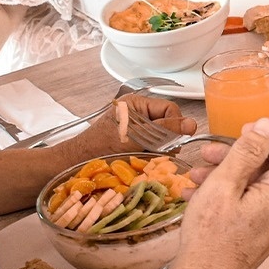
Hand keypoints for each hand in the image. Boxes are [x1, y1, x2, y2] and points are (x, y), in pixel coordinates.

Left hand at [56, 95, 192, 160]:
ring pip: (161, 137)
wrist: (76, 165)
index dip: (175, 125)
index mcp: (136, 104)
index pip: (170, 109)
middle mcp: (136, 113)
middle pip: (167, 123)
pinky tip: (142, 162)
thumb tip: (191, 124)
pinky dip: (150, 156)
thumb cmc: (100, 148)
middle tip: (158, 152)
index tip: (173, 142)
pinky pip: (151, 147)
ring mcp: (134, 128)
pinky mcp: (132, 143)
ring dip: (158, 150)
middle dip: (167, 139)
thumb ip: (164, 130)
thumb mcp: (136, 137)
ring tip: (147, 158)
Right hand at [170, 119, 268, 268]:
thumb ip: (247, 152)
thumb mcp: (224, 184)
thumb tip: (267, 126)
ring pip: (253, 187)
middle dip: (236, 158)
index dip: (266, 138)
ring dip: (225, 176)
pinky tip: (197, 195)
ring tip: (196, 176)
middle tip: (209, 153)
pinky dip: (226, 196)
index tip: (242, 131)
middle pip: (267, 170)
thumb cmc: (210, 239)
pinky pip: (248, 205)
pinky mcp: (259, 235)